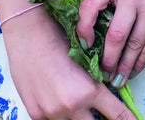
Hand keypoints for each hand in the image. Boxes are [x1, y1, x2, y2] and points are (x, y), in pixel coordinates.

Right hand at [1, 6, 135, 119]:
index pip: (117, 115)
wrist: (28, 33)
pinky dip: (60, 114)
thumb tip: (107, 93)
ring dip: (80, 116)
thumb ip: (95, 82)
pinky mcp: (36, 115)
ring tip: (77, 99)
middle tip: (101, 110)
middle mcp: (71, 106)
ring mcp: (52, 113)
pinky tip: (58, 99)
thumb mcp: (85, 59)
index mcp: (89, 90)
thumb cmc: (58, 37)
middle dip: (100, 118)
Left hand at [76, 0, 144, 84]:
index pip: (91, 3)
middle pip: (116, 34)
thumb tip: (93, 42)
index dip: (83, 26)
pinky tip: (133, 71)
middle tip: (103, 73)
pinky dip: (139, 64)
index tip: (85, 45)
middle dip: (108, 59)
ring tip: (117, 79)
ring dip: (124, 67)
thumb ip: (112, 6)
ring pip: (133, 45)